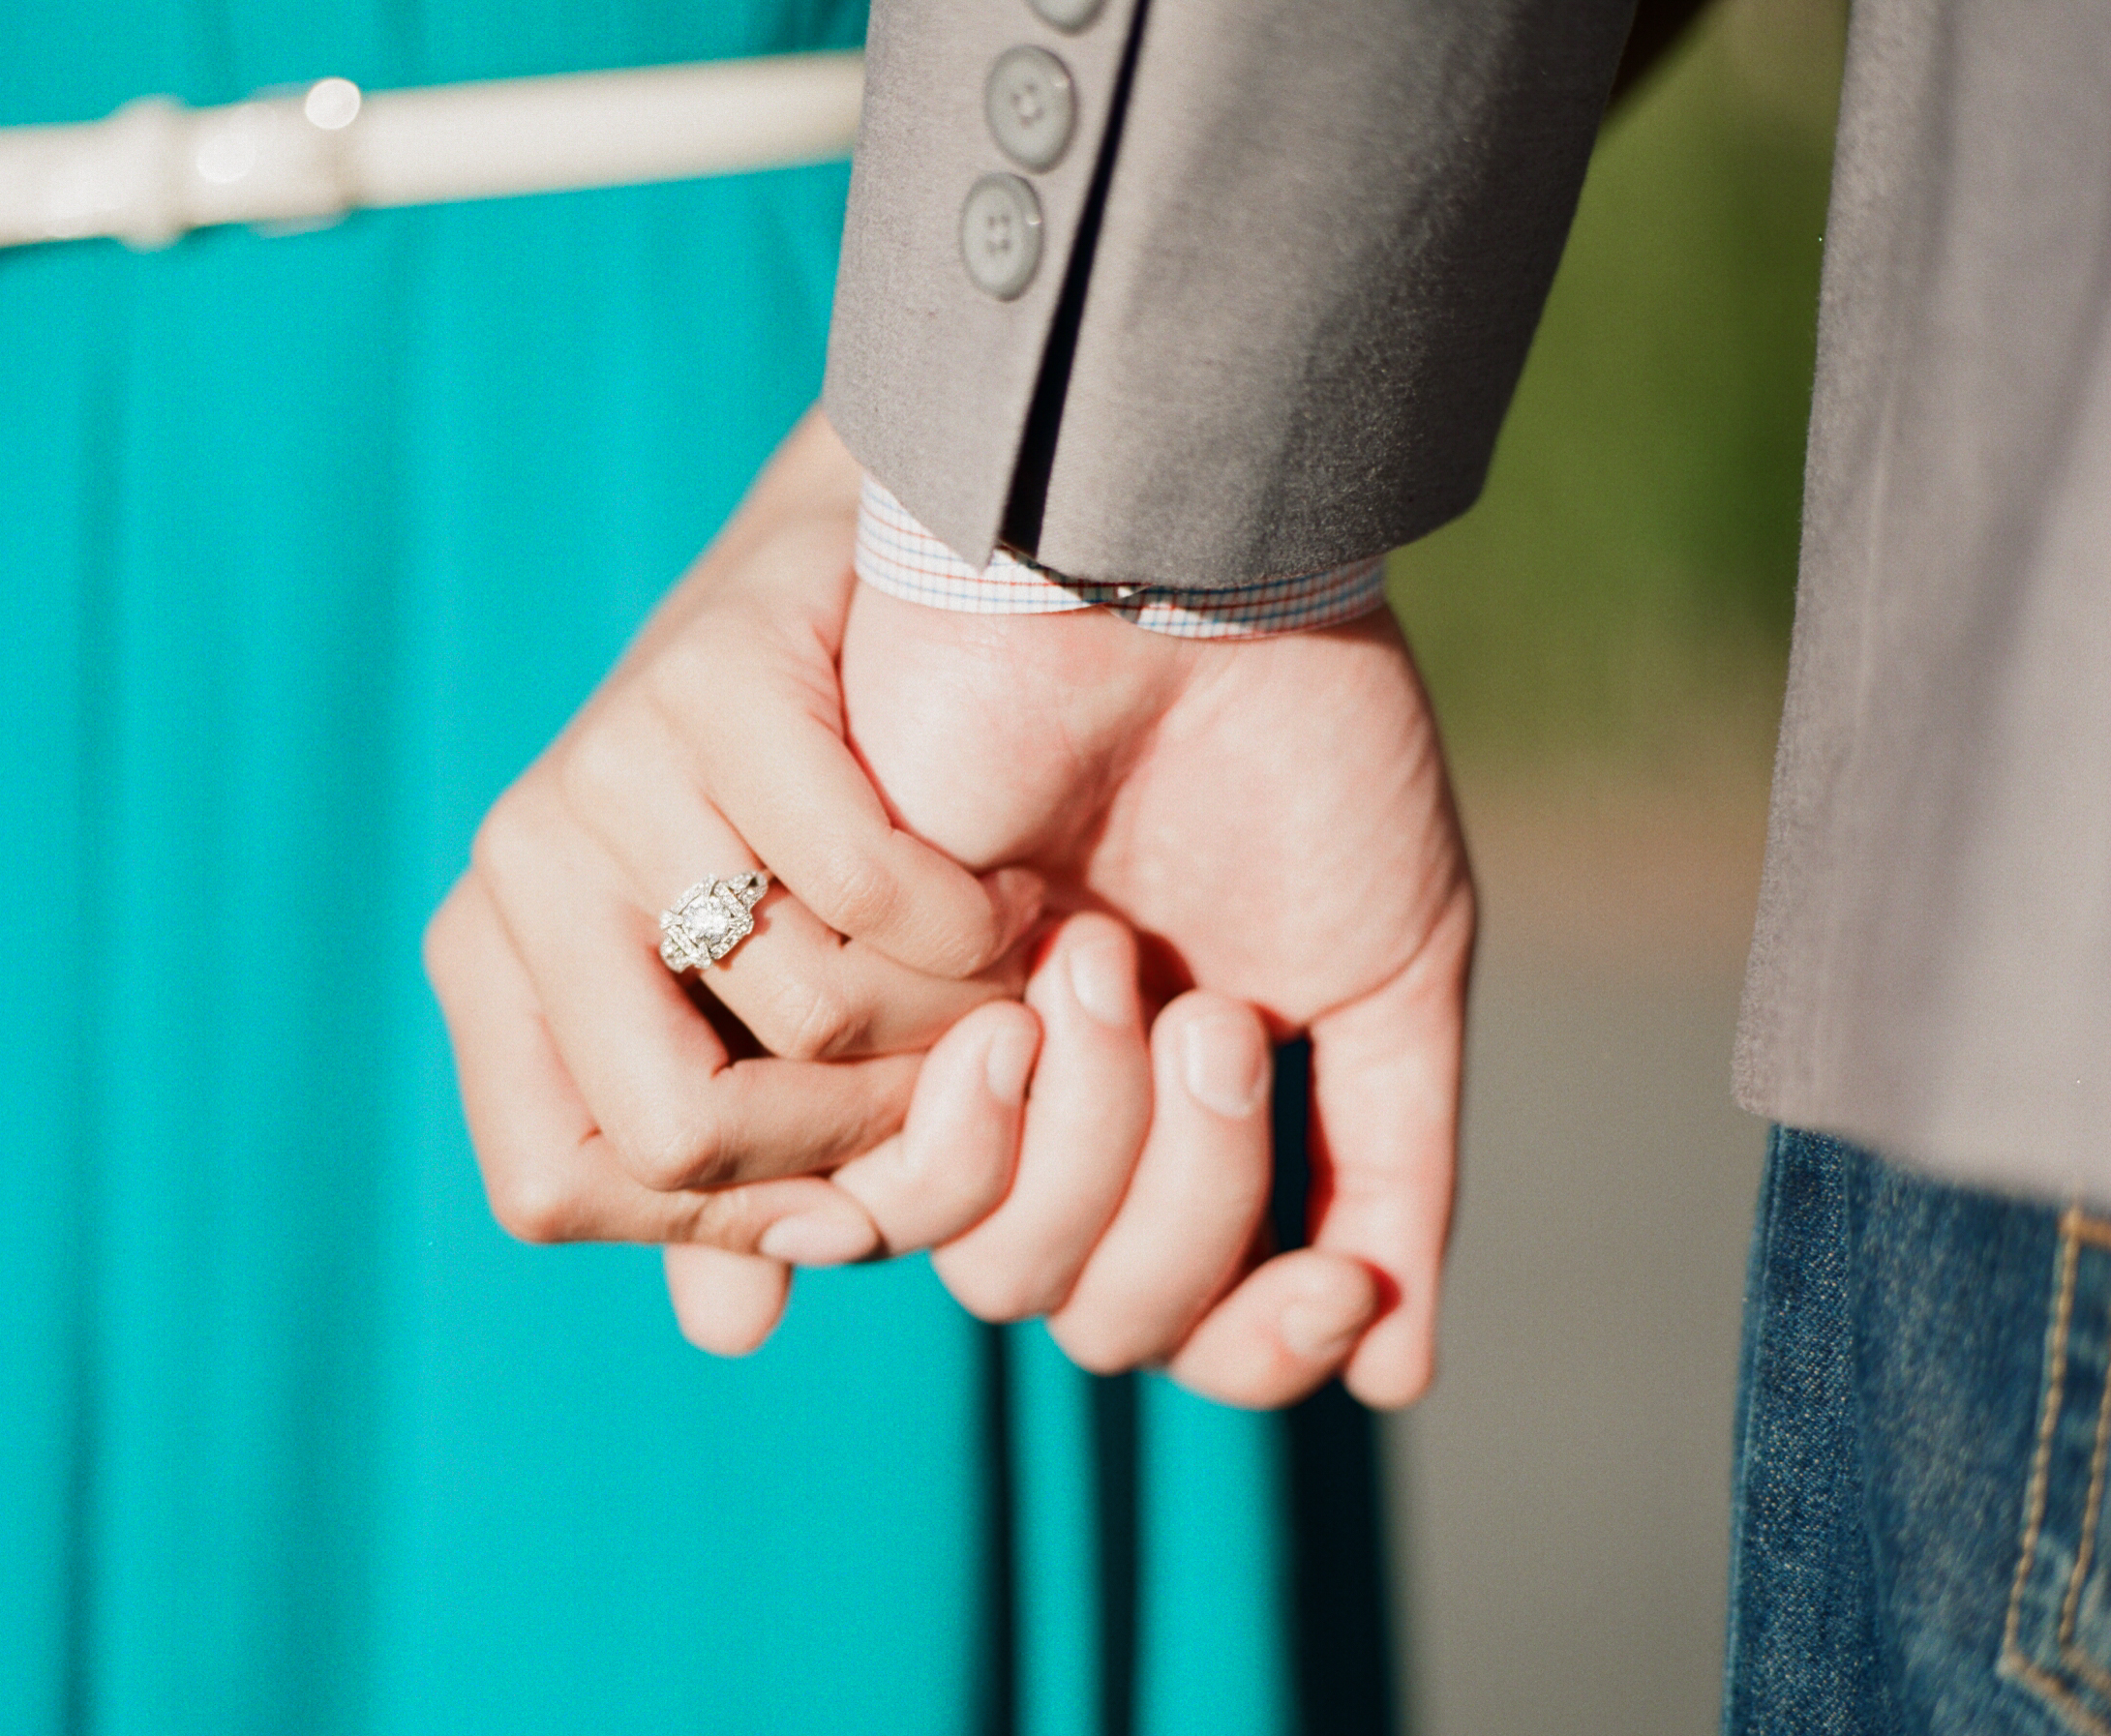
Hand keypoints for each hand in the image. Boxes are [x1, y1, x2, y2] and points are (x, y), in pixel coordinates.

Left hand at [425, 412, 1053, 1333]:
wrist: (871, 584)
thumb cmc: (811, 828)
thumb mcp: (754, 1013)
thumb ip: (738, 1173)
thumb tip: (727, 1332)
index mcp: (493, 961)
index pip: (553, 1185)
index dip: (719, 1223)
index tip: (850, 1197)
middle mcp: (517, 862)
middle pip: (672, 1136)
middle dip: (850, 1149)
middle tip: (948, 1090)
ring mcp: (603, 762)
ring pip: (801, 1026)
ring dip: (939, 1038)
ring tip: (989, 985)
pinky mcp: (710, 683)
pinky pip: (874, 898)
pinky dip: (973, 929)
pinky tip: (1005, 895)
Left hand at [839, 554, 1472, 1407]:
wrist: (1172, 588)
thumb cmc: (1295, 752)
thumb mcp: (1386, 968)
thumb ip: (1389, 1160)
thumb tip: (1396, 1373)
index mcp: (1176, 1123)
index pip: (1189, 1332)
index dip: (1261, 1345)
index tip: (1337, 1281)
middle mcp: (1057, 1121)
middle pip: (1091, 1316)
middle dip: (1182, 1193)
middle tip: (1204, 1011)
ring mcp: (946, 1069)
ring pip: (987, 1260)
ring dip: (1083, 1127)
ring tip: (1098, 950)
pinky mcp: (841, 1004)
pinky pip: (882, 1158)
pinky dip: (975, 1059)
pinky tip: (1016, 924)